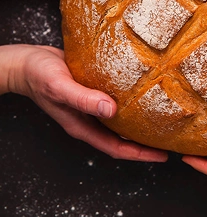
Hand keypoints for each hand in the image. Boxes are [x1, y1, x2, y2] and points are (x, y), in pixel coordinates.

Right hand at [0, 44, 167, 161]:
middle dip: (145, 140)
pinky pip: (117, 99)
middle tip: (170, 136)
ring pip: (122, 119)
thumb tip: (111, 110)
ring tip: (163, 117)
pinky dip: (131, 100)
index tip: (162, 155)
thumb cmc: (39, 75)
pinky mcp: (95, 90)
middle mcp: (90, 119)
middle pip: (123, 136)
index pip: (117, 147)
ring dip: (141, 121)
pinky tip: (144, 92)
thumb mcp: (60, 87)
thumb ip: (83, 99)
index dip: (140, 153)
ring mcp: (93, 105)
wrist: (27, 61)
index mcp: (83, 126)